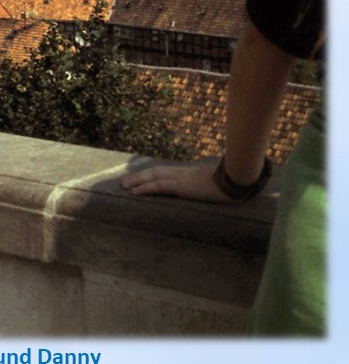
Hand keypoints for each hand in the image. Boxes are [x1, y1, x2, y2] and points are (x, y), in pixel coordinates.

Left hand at [120, 158, 238, 203]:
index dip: (151, 174)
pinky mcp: (182, 186)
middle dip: (139, 176)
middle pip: (155, 171)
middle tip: (124, 181)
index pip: (166, 171)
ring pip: (153, 177)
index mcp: (191, 173)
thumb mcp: (219, 184)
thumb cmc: (235, 182)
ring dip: (137, 181)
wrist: (240, 178)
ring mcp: (182, 178)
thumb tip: (213, 188)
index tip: (140, 177)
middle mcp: (183, 172)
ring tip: (123, 186)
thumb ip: (211, 184)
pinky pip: (159, 187)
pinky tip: (134, 192)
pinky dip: (144, 188)